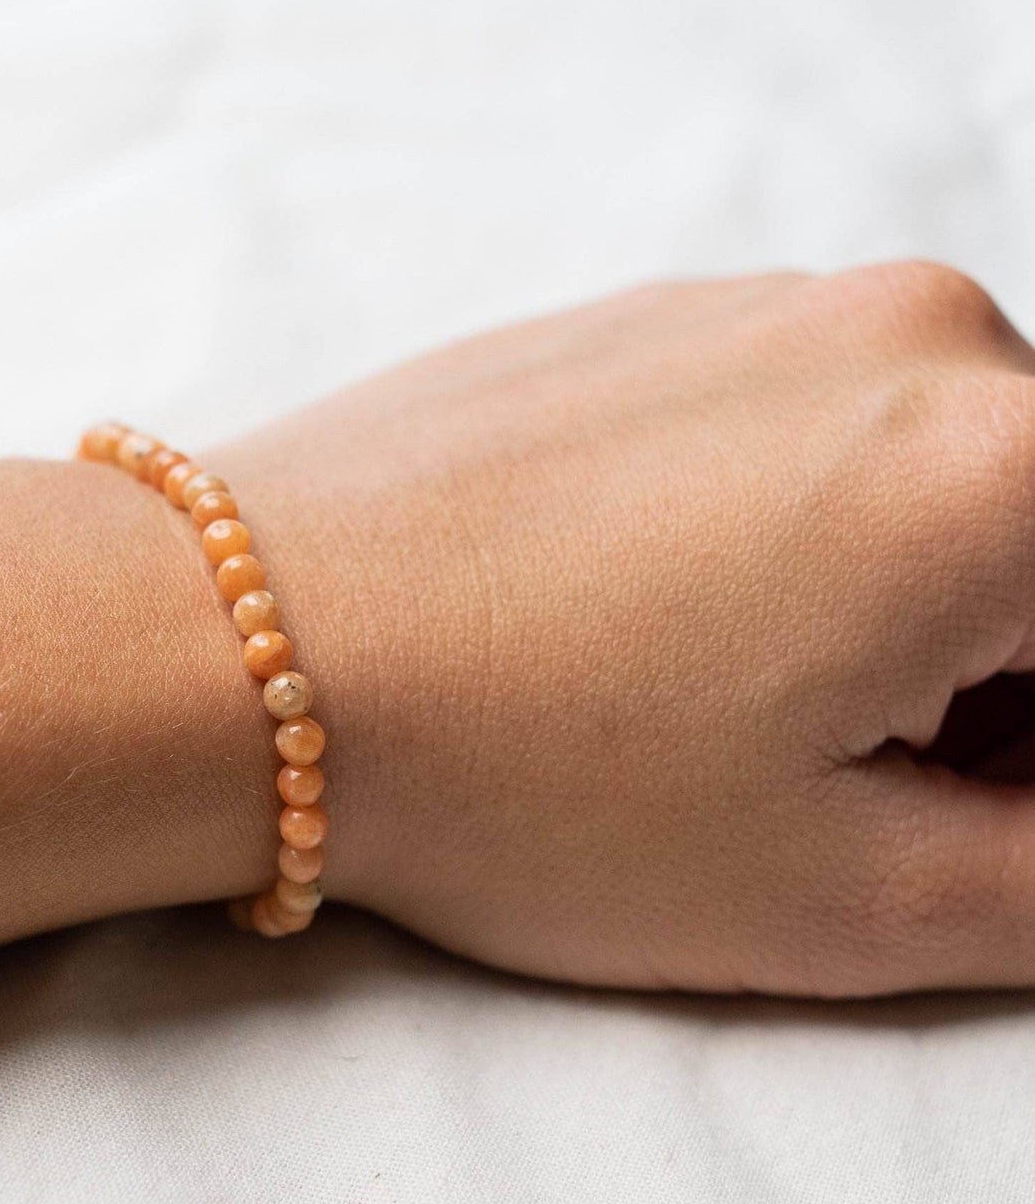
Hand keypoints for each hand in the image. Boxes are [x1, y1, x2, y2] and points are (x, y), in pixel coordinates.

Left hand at [216, 263, 1034, 994]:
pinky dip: (794, 528)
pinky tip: (652, 618)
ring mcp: (768, 306)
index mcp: (1005, 472)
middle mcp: (913, 338)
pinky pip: (804, 427)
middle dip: (1001, 681)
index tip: (959, 807)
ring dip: (896, 603)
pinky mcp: (654, 317)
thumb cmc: (517, 775)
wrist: (245, 643)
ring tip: (724, 704)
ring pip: (934, 477)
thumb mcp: (842, 897)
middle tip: (852, 785)